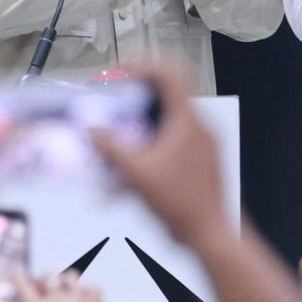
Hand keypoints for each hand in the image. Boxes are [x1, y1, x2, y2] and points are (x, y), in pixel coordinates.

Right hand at [7, 268, 106, 301]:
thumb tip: (3, 299)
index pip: (23, 282)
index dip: (16, 274)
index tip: (15, 272)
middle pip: (48, 275)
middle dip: (39, 279)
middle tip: (37, 288)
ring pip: (71, 277)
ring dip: (62, 282)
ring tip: (58, 294)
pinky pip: (92, 287)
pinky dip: (84, 289)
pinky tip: (75, 299)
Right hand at [92, 64, 227, 245]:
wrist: (209, 234)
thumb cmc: (184, 205)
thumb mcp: (137, 174)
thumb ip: (111, 150)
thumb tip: (92, 133)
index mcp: (188, 120)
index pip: (169, 74)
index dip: (142, 66)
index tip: (120, 73)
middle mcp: (198, 127)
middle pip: (165, 96)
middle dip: (135, 98)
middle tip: (114, 102)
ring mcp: (200, 144)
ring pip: (166, 122)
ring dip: (139, 126)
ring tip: (116, 139)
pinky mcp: (198, 161)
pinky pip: (169, 145)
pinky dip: (147, 150)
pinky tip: (127, 175)